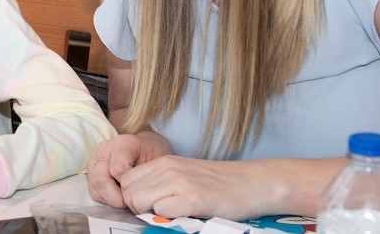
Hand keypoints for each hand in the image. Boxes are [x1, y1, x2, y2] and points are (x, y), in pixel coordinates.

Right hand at [86, 132, 171, 207]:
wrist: (146, 149)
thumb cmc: (154, 156)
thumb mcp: (161, 160)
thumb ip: (152, 173)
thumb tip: (145, 194)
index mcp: (123, 143)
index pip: (118, 169)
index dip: (129, 186)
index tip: (141, 191)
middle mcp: (104, 150)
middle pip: (101, 179)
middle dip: (116, 197)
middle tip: (131, 202)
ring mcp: (95, 160)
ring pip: (95, 187)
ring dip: (111, 199)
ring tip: (127, 199)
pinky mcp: (91, 172)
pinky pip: (94, 192)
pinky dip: (106, 199)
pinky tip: (119, 196)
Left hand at [116, 156, 277, 220]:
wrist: (254, 183)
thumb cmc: (220, 183)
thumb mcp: (184, 173)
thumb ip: (161, 181)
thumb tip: (138, 198)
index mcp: (164, 162)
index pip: (125, 179)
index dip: (131, 195)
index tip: (147, 204)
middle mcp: (168, 168)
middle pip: (127, 191)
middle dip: (136, 206)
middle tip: (156, 212)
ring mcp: (180, 182)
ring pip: (137, 200)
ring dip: (149, 212)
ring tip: (169, 214)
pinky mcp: (193, 198)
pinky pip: (160, 211)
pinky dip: (166, 217)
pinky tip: (182, 214)